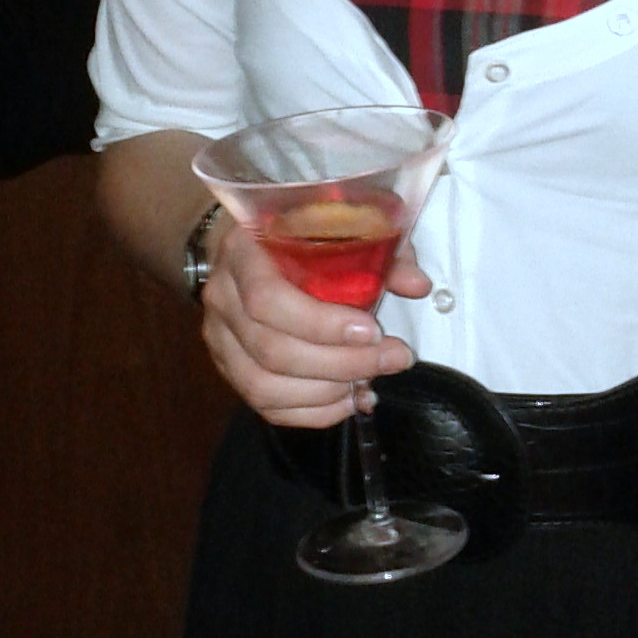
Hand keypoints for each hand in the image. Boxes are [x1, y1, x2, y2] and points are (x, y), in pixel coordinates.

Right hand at [199, 227, 428, 427]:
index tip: (373, 329)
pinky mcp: (229, 370)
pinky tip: (350, 399)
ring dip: (328, 392)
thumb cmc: (299, 231)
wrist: (249, 245)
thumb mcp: (338, 225)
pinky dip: (314, 412)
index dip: (322, 323)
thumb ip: (379, 252)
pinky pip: (266, 407)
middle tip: (393, 358)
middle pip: (272, 350)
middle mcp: (221, 297)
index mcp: (241, 250)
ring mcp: (219, 339)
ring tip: (372, 381)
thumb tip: (418, 285)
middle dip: (342, 363)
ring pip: (265, 386)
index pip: (268, 299)